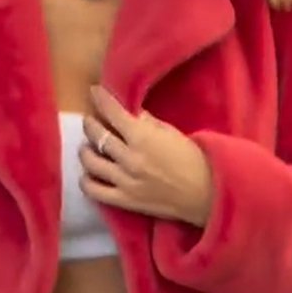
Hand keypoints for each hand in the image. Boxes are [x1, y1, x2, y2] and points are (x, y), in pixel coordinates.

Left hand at [80, 86, 212, 227]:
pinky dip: (86, 180)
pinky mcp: (124, 201)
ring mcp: (124, 181)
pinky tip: (90, 174)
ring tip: (90, 148)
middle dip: (91, 124)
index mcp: (142, 137)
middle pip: (96, 135)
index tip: (94, 91)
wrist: (205, 193)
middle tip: (92, 121)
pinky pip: (93, 191)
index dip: (100, 99)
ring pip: (90, 161)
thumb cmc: (193, 159)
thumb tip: (129, 112)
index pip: (112, 112)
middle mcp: (129, 158)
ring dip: (85, 151)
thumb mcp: (171, 133)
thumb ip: (146, 122)